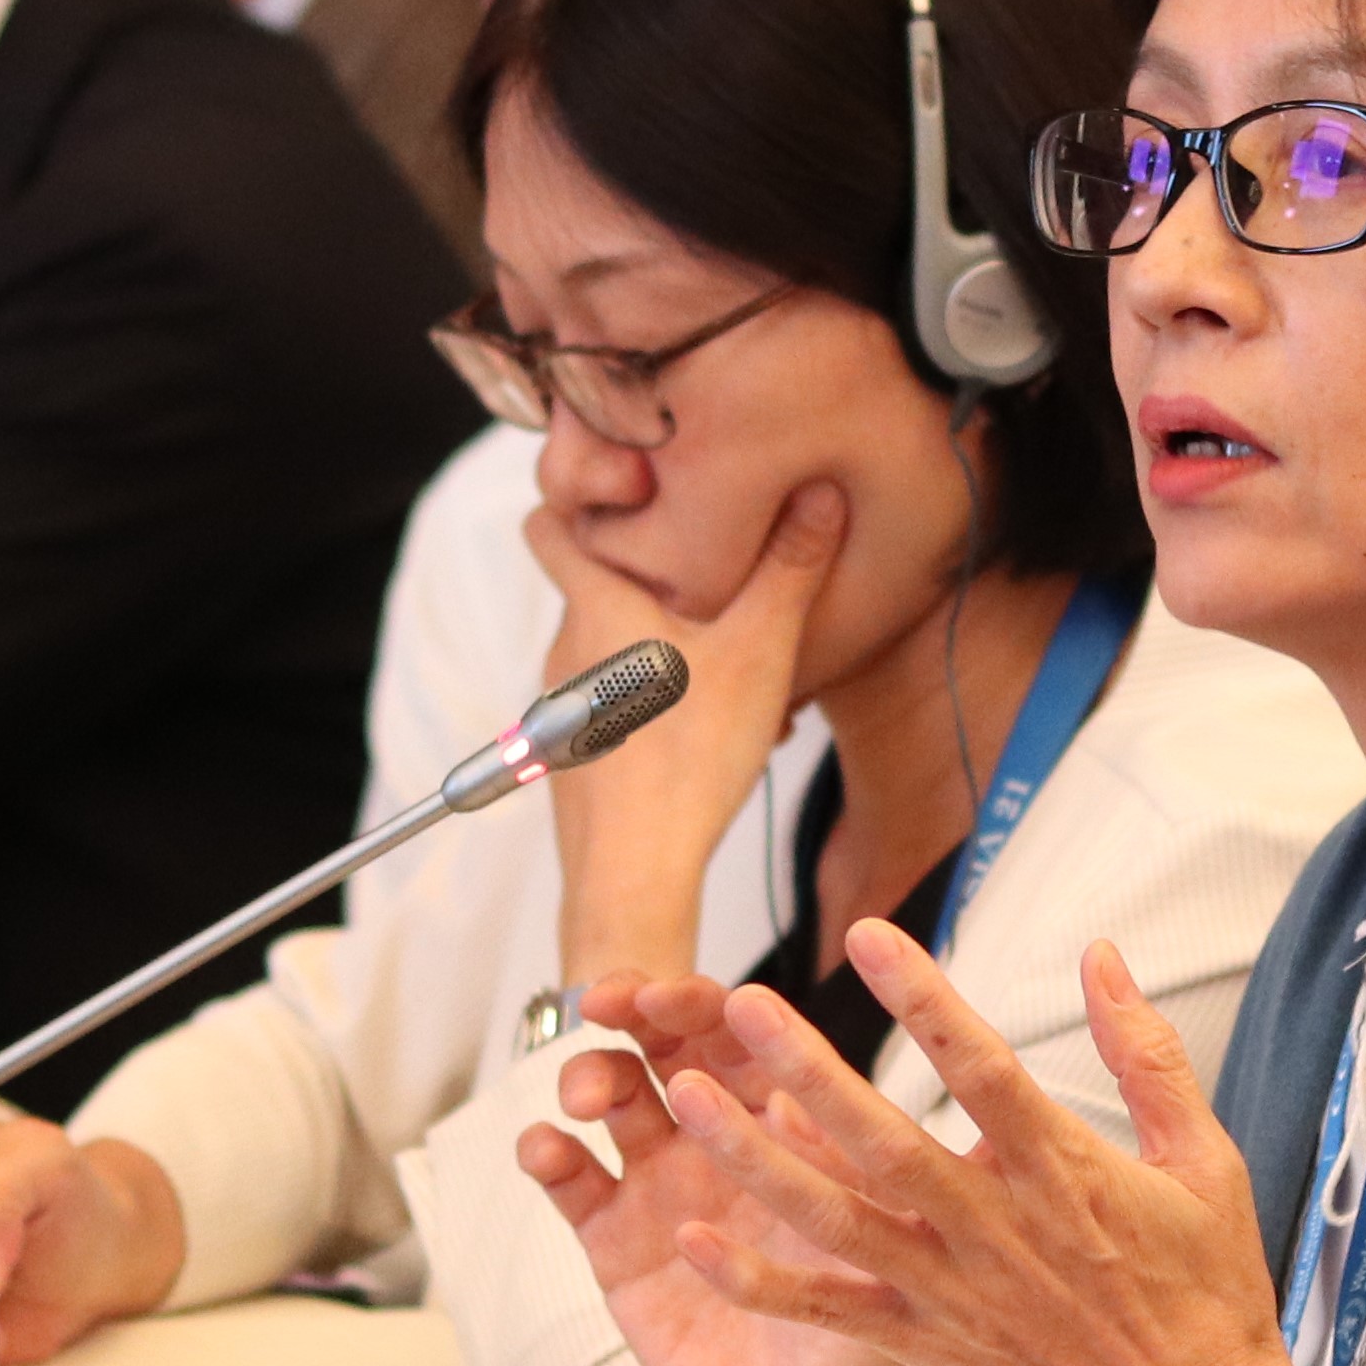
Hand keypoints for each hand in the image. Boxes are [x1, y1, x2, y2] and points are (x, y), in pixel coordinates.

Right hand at [513, 971, 929, 1365]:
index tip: (670, 994)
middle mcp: (723, 1142)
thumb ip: (878, 1180)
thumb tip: (874, 1101)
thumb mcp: (888, 1256)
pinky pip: (571, 1181)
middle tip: (608, 1006)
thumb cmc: (871, 1347)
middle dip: (633, 1012)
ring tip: (587, 1099)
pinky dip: (549, 1152)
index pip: (741, 1035)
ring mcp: (664, 1187)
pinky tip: (549, 1149)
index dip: (700, 1002)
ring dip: (590, 1074)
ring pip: (612, 1097)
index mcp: (790, 1127)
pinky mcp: (616, 1242)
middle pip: (665, 1045)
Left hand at [533, 482, 843, 982]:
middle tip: (720, 589)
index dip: (576, 497)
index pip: (547, 522)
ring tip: (733, 672)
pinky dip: (657, 703)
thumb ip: (788, 569)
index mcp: (594, 606)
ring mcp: (562, 707)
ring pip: (612, 652)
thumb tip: (818, 490)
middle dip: (654, 582)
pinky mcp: (573, 753)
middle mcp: (566, 651)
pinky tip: (714, 731)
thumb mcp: (756, 652)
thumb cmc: (687, 760)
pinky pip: (613, 704)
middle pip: (596, 588)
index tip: (629, 493)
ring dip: (665, 650)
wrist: (633, 875)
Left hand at [630, 924, 1322, 1365]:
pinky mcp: (927, 1348)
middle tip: (737, 1001)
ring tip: (685, 1098)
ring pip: (836, 1221)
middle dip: (806, 1068)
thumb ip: (1146, 1054)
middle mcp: (996, 1233)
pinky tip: (693, 1242)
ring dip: (756, 1160)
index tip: (867, 936)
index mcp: (1066, 1175)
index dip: (922, 1001)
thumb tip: (1102, 952)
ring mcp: (954, 1296)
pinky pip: (828, 1312)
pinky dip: (759, 1282)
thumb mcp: (1204, 1161)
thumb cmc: (1207, 1291)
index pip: (983, 1070)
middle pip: (884, 1140)